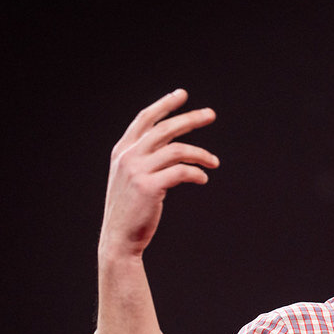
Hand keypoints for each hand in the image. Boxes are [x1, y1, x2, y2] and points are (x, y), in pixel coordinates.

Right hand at [99, 89, 217, 259]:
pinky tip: (203, 178)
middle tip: (211, 114)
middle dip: (190, 118)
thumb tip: (174, 148)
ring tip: (214, 162)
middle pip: (164, 128)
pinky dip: (196, 173)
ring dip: (200, 153)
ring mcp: (136, 171)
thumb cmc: (131, 209)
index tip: (182, 94)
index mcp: (122, 151)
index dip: (164, 105)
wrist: (119, 238)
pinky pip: (181, 172)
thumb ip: (145, 159)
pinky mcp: (148, 186)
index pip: (145, 119)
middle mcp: (127, 156)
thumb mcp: (131, 178)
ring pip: (176, 149)